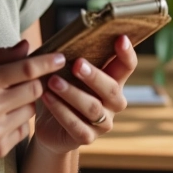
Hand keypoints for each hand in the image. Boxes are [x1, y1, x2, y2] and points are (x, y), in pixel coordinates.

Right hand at [0, 41, 66, 172]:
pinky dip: (19, 121)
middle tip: (25, 80)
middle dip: (35, 82)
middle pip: (35, 90)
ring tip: (7, 99)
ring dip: (26, 102)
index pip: (25, 69)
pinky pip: (25, 130)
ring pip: (31, 110)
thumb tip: (26, 46)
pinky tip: (1, 118)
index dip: (46, 62)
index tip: (60, 57)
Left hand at [34, 35, 137, 154]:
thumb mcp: (63, 70)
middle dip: (94, 76)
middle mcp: (112, 102)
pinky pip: (76, 125)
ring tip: (53, 81)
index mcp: (111, 80)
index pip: (126, 66)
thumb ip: (66, 54)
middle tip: (77, 63)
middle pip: (111, 89)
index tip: (121, 38)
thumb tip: (57, 35)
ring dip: (72, 93)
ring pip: (92, 108)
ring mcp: (102, 122)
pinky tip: (46, 97)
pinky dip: (60, 110)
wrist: (49, 126)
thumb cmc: (59, 89)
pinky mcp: (86, 137)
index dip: (126, 53)